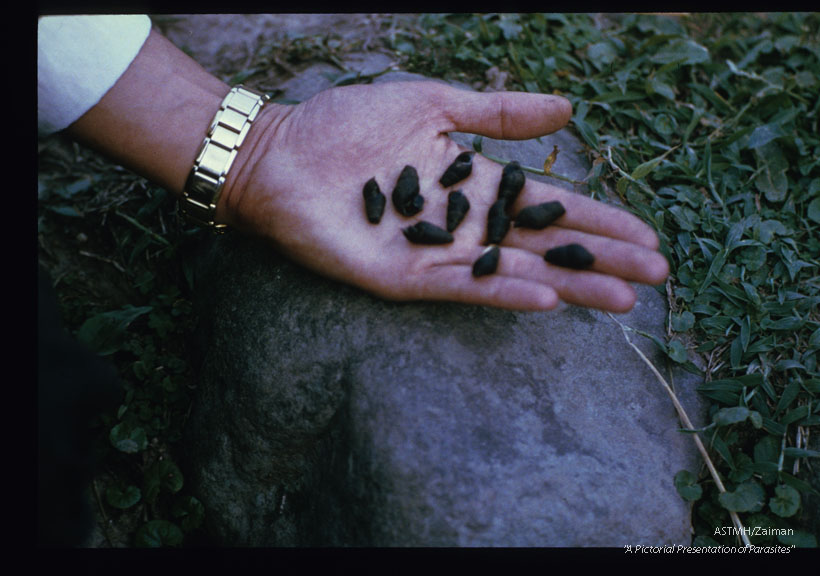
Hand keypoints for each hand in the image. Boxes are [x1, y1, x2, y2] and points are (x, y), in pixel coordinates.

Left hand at [221, 81, 668, 312]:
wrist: (281, 153)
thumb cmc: (347, 126)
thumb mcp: (433, 104)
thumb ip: (497, 112)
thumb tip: (569, 109)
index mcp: (474, 184)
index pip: (549, 206)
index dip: (598, 220)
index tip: (647, 235)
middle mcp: (463, 224)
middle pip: (543, 246)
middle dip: (600, 260)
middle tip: (655, 277)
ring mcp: (435, 255)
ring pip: (514, 271)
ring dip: (568, 284)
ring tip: (622, 298)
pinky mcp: (402, 278)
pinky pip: (461, 286)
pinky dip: (502, 291)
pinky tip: (546, 295)